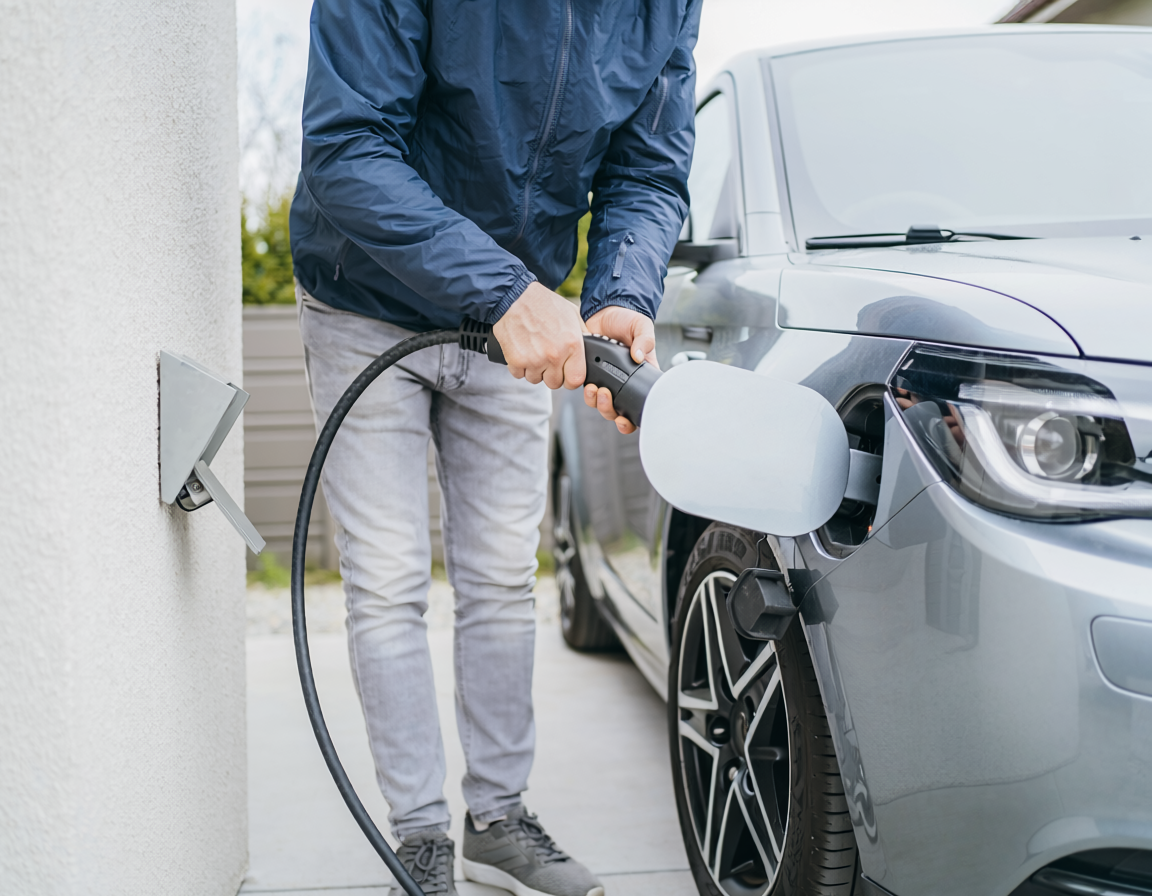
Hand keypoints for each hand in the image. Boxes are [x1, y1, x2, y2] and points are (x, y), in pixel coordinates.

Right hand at [493, 282, 587, 389]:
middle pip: (555, 383)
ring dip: (534, 369)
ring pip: (536, 379)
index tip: (566, 372)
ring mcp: (534, 360)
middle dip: (551, 373)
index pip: (576, 379)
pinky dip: (519, 366)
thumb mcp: (572, 315)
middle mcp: (554, 355)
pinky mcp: (516, 360)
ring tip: (533, 350)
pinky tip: (522, 350)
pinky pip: (519, 374)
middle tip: (547, 357)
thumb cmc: (543, 304)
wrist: (515, 297)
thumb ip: (583, 336)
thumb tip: (590, 350)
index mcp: (572, 344)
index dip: (570, 377)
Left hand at [583, 305, 658, 434]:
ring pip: (601, 404)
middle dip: (610, 410)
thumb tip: (638, 356)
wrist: (605, 310)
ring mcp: (607, 380)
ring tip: (594, 389)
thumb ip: (645, 340)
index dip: (632, 419)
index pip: (641, 403)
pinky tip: (586, 384)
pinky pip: (588, 391)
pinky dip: (586, 393)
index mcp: (640, 375)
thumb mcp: (642, 326)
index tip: (625, 420)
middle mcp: (624, 382)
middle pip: (618, 411)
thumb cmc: (627, 319)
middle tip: (605, 396)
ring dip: (596, 403)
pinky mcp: (591, 374)